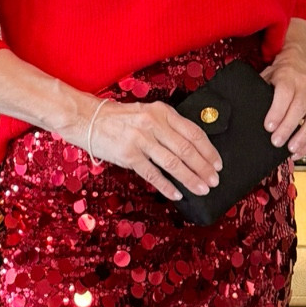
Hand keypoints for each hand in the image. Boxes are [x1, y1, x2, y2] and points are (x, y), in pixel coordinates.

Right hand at [86, 99, 221, 202]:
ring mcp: (141, 140)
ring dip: (190, 178)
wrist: (88, 119)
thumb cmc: (119, 118)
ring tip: (202, 189)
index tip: (217, 164)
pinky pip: (153, 174)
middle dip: (204, 168)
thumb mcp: (148, 112)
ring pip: (173, 163)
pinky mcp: (129, 155)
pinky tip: (177, 194)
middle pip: (186, 149)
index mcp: (162, 112)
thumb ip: (168, 126)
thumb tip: (192, 147)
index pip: (193, 133)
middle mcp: (153, 124)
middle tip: (214, 180)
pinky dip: (167, 186)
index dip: (209, 150)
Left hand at [259, 47, 305, 158]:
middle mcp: (304, 83)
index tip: (269, 127)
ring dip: (305, 136)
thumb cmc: (277, 73)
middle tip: (276, 142)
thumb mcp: (264, 76)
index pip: (285, 92)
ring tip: (292, 151)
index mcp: (287, 75)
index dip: (278, 110)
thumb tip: (240, 113)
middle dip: (288, 127)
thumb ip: (258, 92)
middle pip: (300, 106)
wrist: (297, 62)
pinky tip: (300, 151)